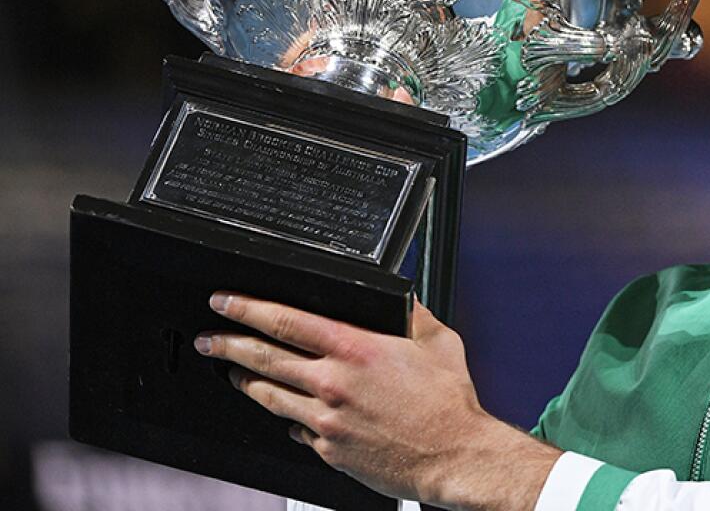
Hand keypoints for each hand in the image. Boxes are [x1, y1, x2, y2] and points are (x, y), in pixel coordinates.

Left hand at [194, 292, 560, 509]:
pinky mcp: (329, 450)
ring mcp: (326, 421)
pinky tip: (285, 412)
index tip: (225, 302)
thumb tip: (402, 300)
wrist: (453, 457)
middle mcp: (333, 384)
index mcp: (356, 349)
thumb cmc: (448, 404)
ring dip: (244, 381)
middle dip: (227, 344)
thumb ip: (414, 315)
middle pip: (262, 359)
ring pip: (269, 396)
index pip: (285, 321)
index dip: (247, 309)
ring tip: (230, 372)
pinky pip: (296, 429)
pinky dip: (288, 417)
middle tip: (208, 337)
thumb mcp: (438, 342)